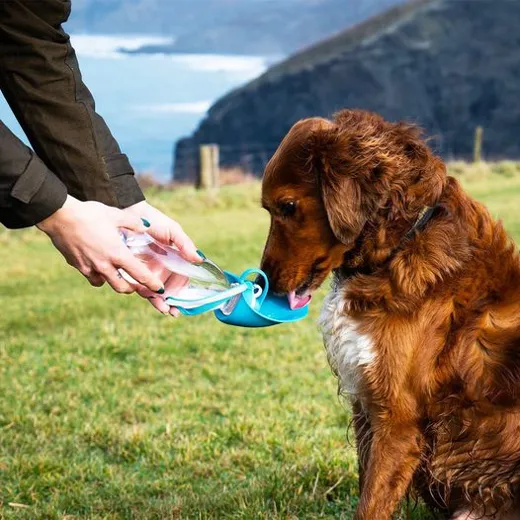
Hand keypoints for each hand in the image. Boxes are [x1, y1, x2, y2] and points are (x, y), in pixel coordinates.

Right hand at [37, 195, 164, 294]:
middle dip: (132, 288)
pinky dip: (97, 276)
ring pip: (105, 284)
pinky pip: (91, 276)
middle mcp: (104, 265)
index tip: (159, 289)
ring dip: (114, 283)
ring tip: (119, 277)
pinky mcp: (77, 265)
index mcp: (117, 253)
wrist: (60, 217)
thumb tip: (146, 226)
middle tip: (138, 285)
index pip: (140, 275)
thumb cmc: (90, 214)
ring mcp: (89, 267)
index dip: (151, 284)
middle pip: (122, 287)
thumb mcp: (116, 215)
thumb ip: (134, 222)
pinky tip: (99, 268)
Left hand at [123, 201, 200, 316]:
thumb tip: (200, 259)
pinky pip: (139, 285)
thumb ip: (185, 244)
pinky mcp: (132, 270)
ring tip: (164, 309)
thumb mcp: (172, 231)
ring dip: (160, 302)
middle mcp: (162, 268)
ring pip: (155, 291)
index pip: (182, 279)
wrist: (129, 213)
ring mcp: (147, 270)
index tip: (185, 300)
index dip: (184, 291)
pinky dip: (145, 294)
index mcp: (174, 260)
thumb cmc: (153, 220)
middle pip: (169, 289)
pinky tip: (150, 299)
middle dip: (173, 301)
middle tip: (174, 311)